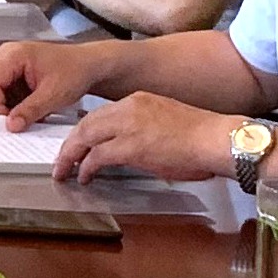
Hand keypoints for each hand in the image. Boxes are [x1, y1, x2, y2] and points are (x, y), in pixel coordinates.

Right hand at [0, 39, 110, 127]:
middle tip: (12, 117)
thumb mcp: (53, 95)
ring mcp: (7, 62)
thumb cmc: (75, 70)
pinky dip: (9, 101)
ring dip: (2, 103)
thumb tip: (10, 125)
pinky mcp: (11, 72)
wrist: (89, 65)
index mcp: (13, 55)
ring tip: (23, 111)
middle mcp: (5, 55)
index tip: (8, 121)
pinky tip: (26, 105)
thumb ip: (29, 110)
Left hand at [50, 91, 235, 183]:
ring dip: (71, 156)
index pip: (101, 114)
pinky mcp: (130, 146)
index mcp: (138, 100)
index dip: (85, 130)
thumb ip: (144, 130)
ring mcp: (128, 126)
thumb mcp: (165, 123)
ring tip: (65, 171)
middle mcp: (128, 108)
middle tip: (62, 159)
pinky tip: (84, 177)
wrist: (216, 139)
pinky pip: (97, 156)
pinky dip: (86, 167)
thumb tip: (133, 149)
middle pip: (86, 124)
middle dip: (71, 143)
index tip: (78, 144)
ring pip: (85, 137)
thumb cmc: (200, 137)